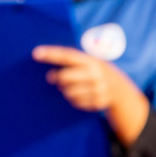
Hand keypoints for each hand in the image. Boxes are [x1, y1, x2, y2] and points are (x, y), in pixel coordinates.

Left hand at [33, 45, 148, 145]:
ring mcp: (99, 89)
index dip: (51, 54)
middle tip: (52, 78)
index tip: (36, 53)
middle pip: (64, 78)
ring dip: (65, 90)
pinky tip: (80, 95)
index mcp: (90, 60)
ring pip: (68, 93)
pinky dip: (74, 99)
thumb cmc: (94, 71)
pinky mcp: (99, 102)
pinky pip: (76, 103)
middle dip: (57, 78)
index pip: (67, 56)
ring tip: (70, 86)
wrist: (119, 88)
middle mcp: (96, 74)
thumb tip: (49, 74)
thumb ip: (70, 63)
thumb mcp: (88, 62)